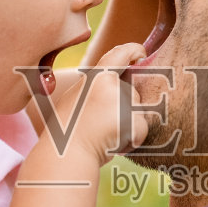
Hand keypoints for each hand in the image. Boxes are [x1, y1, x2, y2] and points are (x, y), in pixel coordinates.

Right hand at [65, 42, 150, 163]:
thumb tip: (119, 81)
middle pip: (132, 92)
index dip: (133, 51)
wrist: (66, 156)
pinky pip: (141, 128)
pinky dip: (132, 139)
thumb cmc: (66, 132)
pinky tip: (113, 143)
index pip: (120, 54)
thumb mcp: (75, 99)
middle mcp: (111, 85)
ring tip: (104, 134)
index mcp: (95, 77)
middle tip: (101, 124)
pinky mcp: (135, 121)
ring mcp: (124, 102)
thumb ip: (96, 87)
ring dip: (127, 124)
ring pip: (137, 111)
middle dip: (125, 109)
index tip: (140, 53)